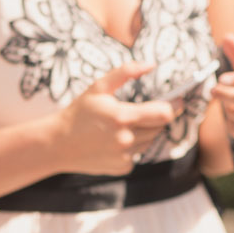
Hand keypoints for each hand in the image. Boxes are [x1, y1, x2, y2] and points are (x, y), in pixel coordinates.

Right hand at [54, 61, 179, 174]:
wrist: (57, 144)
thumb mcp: (98, 87)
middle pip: (159, 127)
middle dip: (155, 118)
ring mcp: (124, 156)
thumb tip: (151, 65)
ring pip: (150, 141)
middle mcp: (126, 139)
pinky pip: (138, 155)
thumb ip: (125, 72)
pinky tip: (115, 141)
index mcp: (122, 117)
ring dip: (145, 132)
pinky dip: (133, 147)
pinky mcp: (122, 167)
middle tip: (142, 111)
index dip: (172, 106)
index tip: (176, 100)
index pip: (164, 114)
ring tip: (124, 126)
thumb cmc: (78, 112)